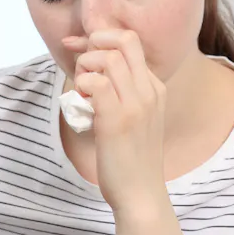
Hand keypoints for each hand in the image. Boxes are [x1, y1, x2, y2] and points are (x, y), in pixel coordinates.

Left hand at [64, 30, 167, 213]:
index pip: (131, 43)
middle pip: (123, 40)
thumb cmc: (131, 160)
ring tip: (81, 91)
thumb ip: (123, 96)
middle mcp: (150, 91)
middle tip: (81, 71)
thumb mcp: (136, 120)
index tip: (78, 49)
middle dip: (93, 45)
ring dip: (85, 68)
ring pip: (107, 58)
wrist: (141, 195)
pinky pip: (95, 83)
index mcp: (155, 88)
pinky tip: (81, 106)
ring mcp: (136, 104)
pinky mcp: (117, 120)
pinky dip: (81, 88)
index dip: (101, 39)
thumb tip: (92, 77)